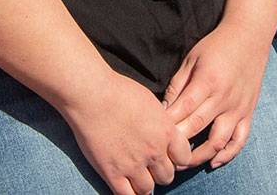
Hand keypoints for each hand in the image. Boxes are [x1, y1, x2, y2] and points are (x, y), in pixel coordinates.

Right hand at [61, 69, 190, 194]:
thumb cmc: (118, 91)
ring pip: (148, 189)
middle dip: (159, 171)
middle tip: (148, 163)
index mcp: (166, 131)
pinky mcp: (112, 173)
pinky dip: (128, 192)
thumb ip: (160, 123)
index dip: (176, 157)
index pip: (184, 157)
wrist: (91, 95)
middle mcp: (154, 151)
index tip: (167, 154)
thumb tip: (163, 134)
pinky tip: (123, 182)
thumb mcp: (150, 102)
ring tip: (134, 173)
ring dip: (144, 183)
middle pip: (167, 176)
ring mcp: (133, 165)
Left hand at [162, 21, 270, 168]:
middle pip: (197, 127)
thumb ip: (177, 85)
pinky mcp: (248, 112)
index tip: (154, 135)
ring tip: (183, 162)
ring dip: (200, 156)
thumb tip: (162, 110)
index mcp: (207, 81)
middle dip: (178, 144)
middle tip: (162, 154)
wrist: (249, 36)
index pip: (183, 110)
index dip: (168, 125)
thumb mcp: (192, 59)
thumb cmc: (216, 46)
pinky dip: (227, 154)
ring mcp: (238, 107)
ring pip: (219, 140)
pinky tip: (213, 161)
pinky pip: (240, 139)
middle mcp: (224, 97)